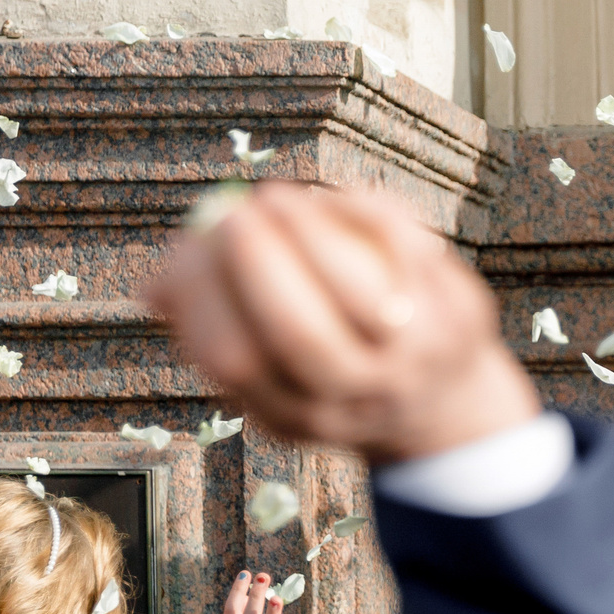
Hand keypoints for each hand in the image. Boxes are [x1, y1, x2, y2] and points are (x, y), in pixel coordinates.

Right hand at [144, 182, 540, 465]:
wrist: (446, 403)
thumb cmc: (331, 364)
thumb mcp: (274, 366)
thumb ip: (215, 325)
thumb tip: (153, 289)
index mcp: (297, 415)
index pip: (235, 361)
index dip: (205, 295)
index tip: (192, 245)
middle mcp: (360, 401)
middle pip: (301, 335)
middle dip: (259, 263)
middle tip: (234, 213)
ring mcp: (417, 364)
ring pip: (360, 294)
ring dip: (309, 232)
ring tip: (279, 199)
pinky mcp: (460, 321)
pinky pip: (408, 252)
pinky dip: (366, 215)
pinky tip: (334, 199)